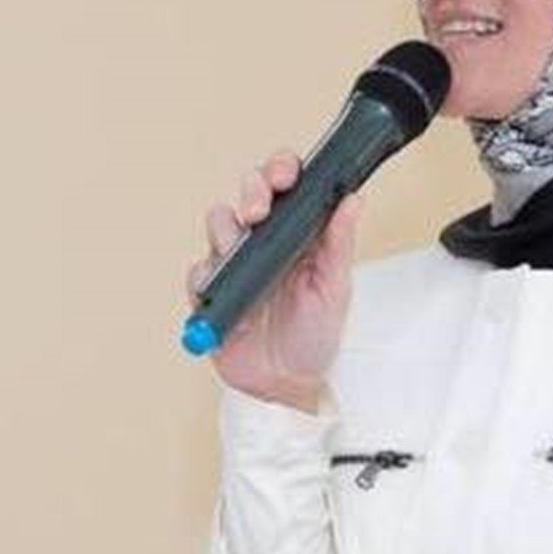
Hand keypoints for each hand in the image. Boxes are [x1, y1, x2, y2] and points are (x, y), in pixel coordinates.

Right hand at [186, 151, 361, 411]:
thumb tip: (353, 200)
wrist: (288, 384)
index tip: (285, 177)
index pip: (285, 183)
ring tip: (243, 255)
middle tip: (258, 212)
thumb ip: (340, 243)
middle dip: (251, 192)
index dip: (281, 169)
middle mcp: (265, 239)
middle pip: (248, 191)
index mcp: (298, 232)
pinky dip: (210, 278)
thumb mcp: (335, 288)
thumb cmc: (316, 333)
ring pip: (218, 221)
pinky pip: (199, 270)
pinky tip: (229, 298)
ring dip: (228, 233)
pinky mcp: (213, 289)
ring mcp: (236, 261)